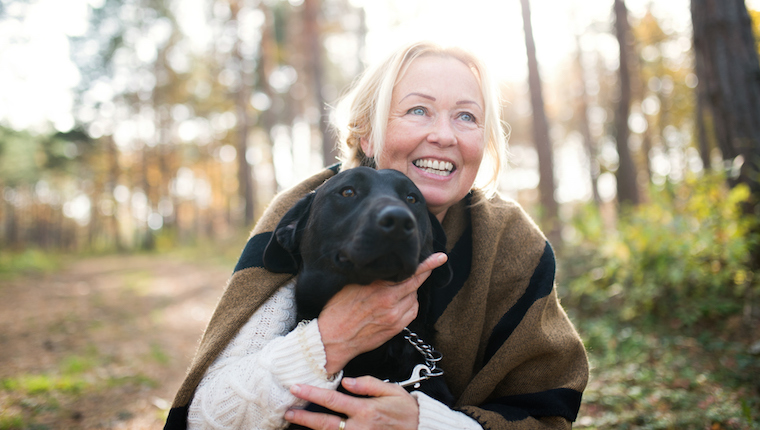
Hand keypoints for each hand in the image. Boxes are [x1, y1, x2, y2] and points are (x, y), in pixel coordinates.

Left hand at [285, 376, 418, 429]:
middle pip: (325, 423)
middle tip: (287, 412)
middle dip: (304, 417)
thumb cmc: (406, 411)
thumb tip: (347, 380)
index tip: (296, 387)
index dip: (312, 394)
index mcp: (365, 410)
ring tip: (295, 423)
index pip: (333, 401)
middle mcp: (360, 428)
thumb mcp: (393, 391)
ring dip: (311, 429)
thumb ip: (369, 384)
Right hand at [318, 253, 447, 373]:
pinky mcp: (395, 328)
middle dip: (425, 273)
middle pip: (415, 284)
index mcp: (378, 288)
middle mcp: (389, 302)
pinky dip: (410, 304)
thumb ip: (371, 276)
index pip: (408, 272)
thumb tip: (384, 266)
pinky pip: (412, 312)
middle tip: (435, 262)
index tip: (440, 257)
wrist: (332, 339)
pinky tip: (401, 302)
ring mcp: (394, 317)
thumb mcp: (351, 285)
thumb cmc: (337, 311)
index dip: (426, 264)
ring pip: (414, 298)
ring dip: (411, 291)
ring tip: (398, 288)